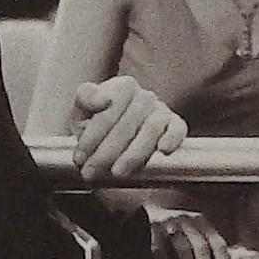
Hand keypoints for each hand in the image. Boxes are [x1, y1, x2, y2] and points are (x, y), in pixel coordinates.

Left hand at [69, 76, 185, 180]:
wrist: (118, 141)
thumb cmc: (99, 126)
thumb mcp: (83, 113)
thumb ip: (85, 99)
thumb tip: (102, 100)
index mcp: (122, 87)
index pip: (108, 109)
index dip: (92, 136)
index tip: (80, 158)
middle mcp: (145, 96)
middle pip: (127, 122)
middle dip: (107, 151)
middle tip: (92, 171)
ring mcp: (162, 110)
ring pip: (150, 129)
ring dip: (133, 154)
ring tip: (117, 172)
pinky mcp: (176, 124)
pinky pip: (178, 129)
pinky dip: (172, 138)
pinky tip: (162, 150)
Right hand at [147, 208, 247, 258]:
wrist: (145, 217)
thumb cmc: (175, 238)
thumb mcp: (196, 241)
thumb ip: (215, 254)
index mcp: (203, 223)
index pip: (218, 244)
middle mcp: (188, 220)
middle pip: (202, 248)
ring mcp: (169, 222)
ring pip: (183, 249)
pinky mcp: (151, 227)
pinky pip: (160, 247)